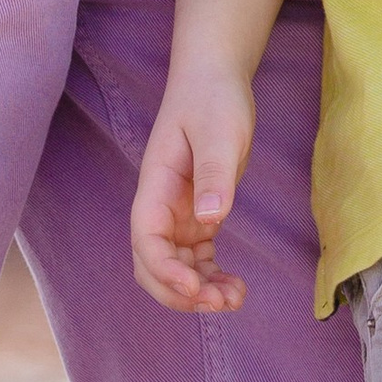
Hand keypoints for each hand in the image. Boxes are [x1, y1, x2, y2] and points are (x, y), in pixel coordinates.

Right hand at [130, 62, 256, 312]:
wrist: (215, 78)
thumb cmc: (213, 98)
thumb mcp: (219, 132)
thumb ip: (213, 174)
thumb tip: (210, 220)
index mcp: (156, 186)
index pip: (146, 240)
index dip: (164, 271)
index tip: (195, 288)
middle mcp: (161, 206)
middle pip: (153, 265)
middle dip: (179, 293)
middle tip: (219, 303)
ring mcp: (178, 214)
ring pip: (176, 269)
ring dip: (199, 292)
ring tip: (234, 300)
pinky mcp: (198, 216)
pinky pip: (197, 260)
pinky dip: (211, 278)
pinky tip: (235, 287)